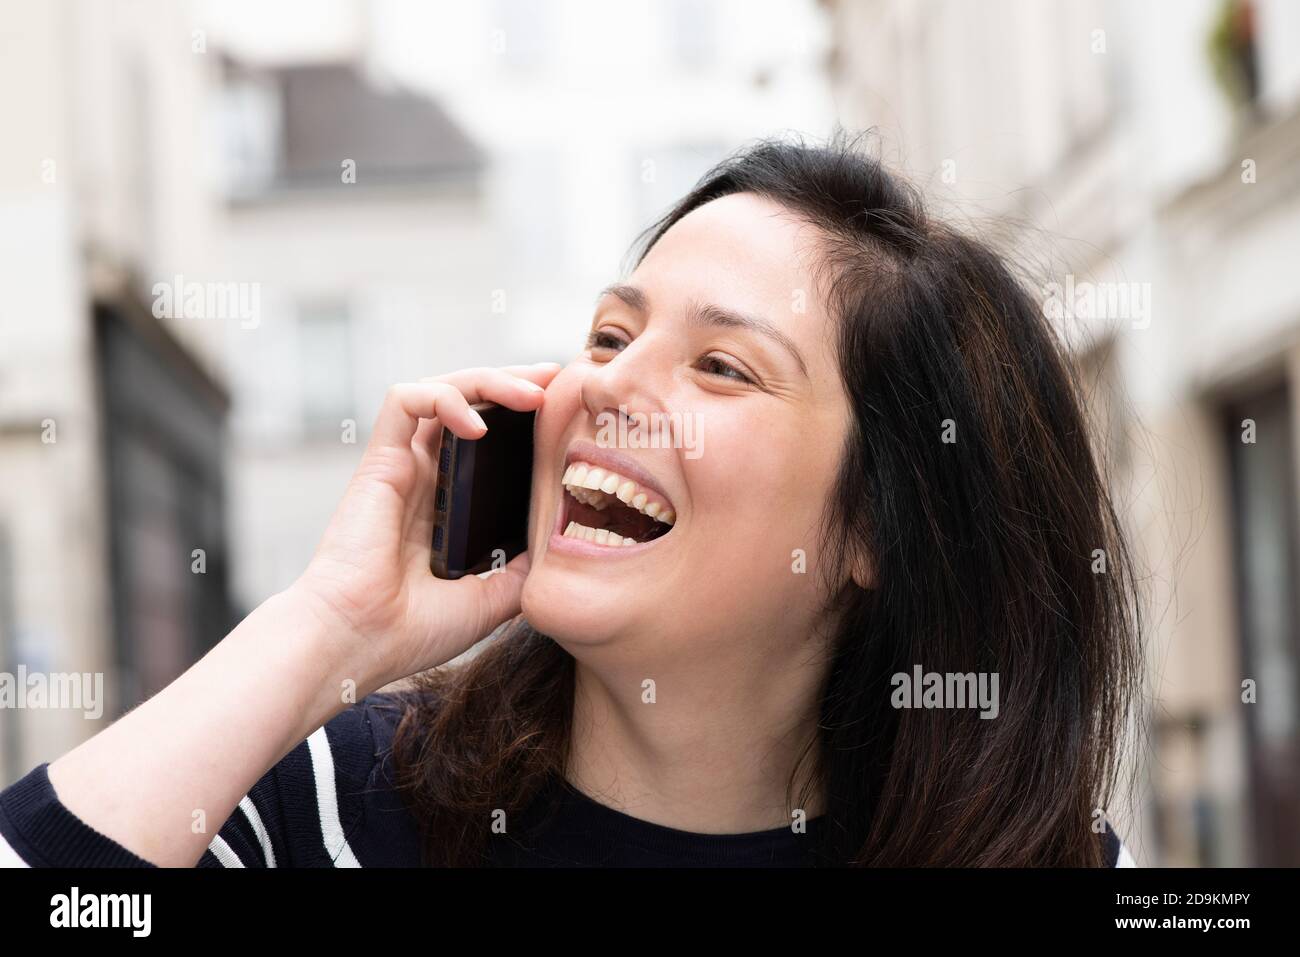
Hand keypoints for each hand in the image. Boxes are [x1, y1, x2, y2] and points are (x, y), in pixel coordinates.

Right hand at [290, 363, 560, 690]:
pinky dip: (445, 398)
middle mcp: (425, 475)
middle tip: (558, 380)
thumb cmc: (410, 630)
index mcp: (449, 503)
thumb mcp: (491, 598)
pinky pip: (405, 401)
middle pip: (471, 401)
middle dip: (516, 381)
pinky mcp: (378, 461)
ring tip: (533, 392)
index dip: (525, 416)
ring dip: (490, 379)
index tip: (566, 411)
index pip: (489, 436)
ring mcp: (401, 465)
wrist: (358, 643)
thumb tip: (560, 544)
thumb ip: (523, 568)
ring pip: (442, 388)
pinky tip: (480, 425)